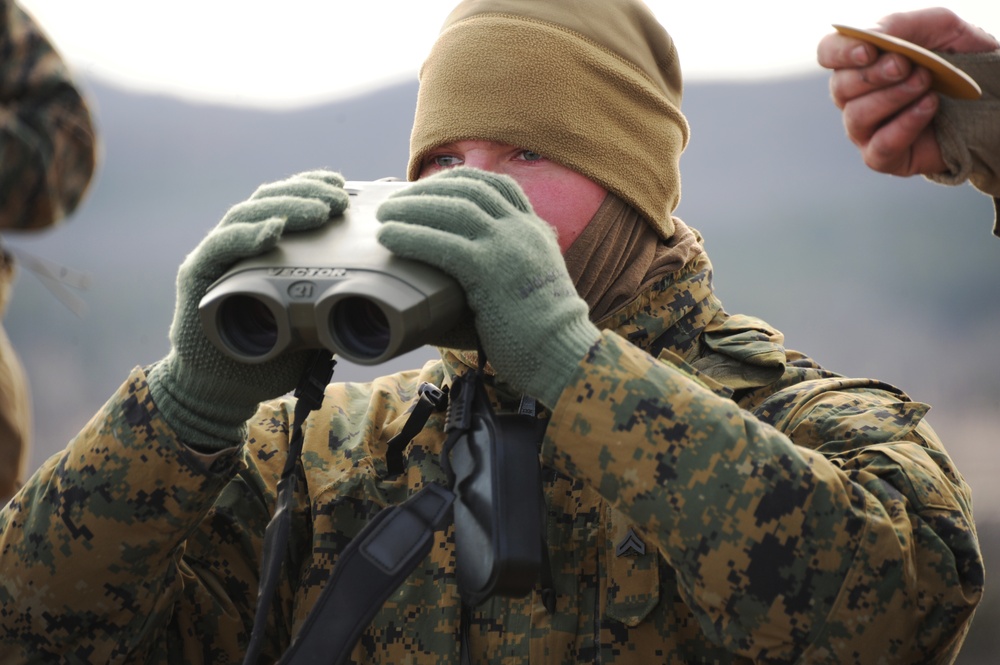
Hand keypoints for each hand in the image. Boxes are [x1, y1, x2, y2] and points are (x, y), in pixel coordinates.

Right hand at [147, 171, 348, 449]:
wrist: (226, 392)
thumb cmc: (273, 354)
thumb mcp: (314, 317)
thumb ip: (333, 291)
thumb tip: (380, 274)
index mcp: (264, 247)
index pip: (287, 203)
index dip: (313, 188)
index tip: (345, 185)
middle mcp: (237, 245)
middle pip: (270, 201)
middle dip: (307, 193)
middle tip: (341, 197)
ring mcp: (216, 259)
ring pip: (247, 216)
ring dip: (286, 207)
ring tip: (321, 209)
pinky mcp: (197, 279)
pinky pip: (220, 248)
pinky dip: (246, 235)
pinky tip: (272, 230)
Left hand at [375, 168, 600, 407]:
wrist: (565, 355)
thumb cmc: (541, 336)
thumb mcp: (531, 288)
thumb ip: (504, 272)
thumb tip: (458, 278)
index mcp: (535, 231)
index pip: (497, 186)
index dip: (459, 181)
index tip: (432, 187)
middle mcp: (522, 230)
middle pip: (469, 190)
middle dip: (427, 190)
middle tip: (396, 201)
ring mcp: (508, 247)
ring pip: (452, 210)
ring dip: (412, 209)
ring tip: (384, 216)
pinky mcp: (490, 270)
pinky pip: (442, 244)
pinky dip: (411, 236)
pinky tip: (389, 237)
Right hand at [817, 8, 998, 175]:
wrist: (987, 97)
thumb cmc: (957, 59)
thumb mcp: (938, 28)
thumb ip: (901, 25)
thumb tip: (869, 35)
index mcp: (859, 62)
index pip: (828, 53)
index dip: (840, 52)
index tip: (868, 51)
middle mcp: (854, 97)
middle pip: (840, 87)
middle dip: (872, 75)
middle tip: (905, 65)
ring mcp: (865, 130)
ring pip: (856, 116)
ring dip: (892, 97)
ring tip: (925, 84)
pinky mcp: (883, 158)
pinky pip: (880, 146)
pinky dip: (905, 125)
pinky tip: (929, 106)